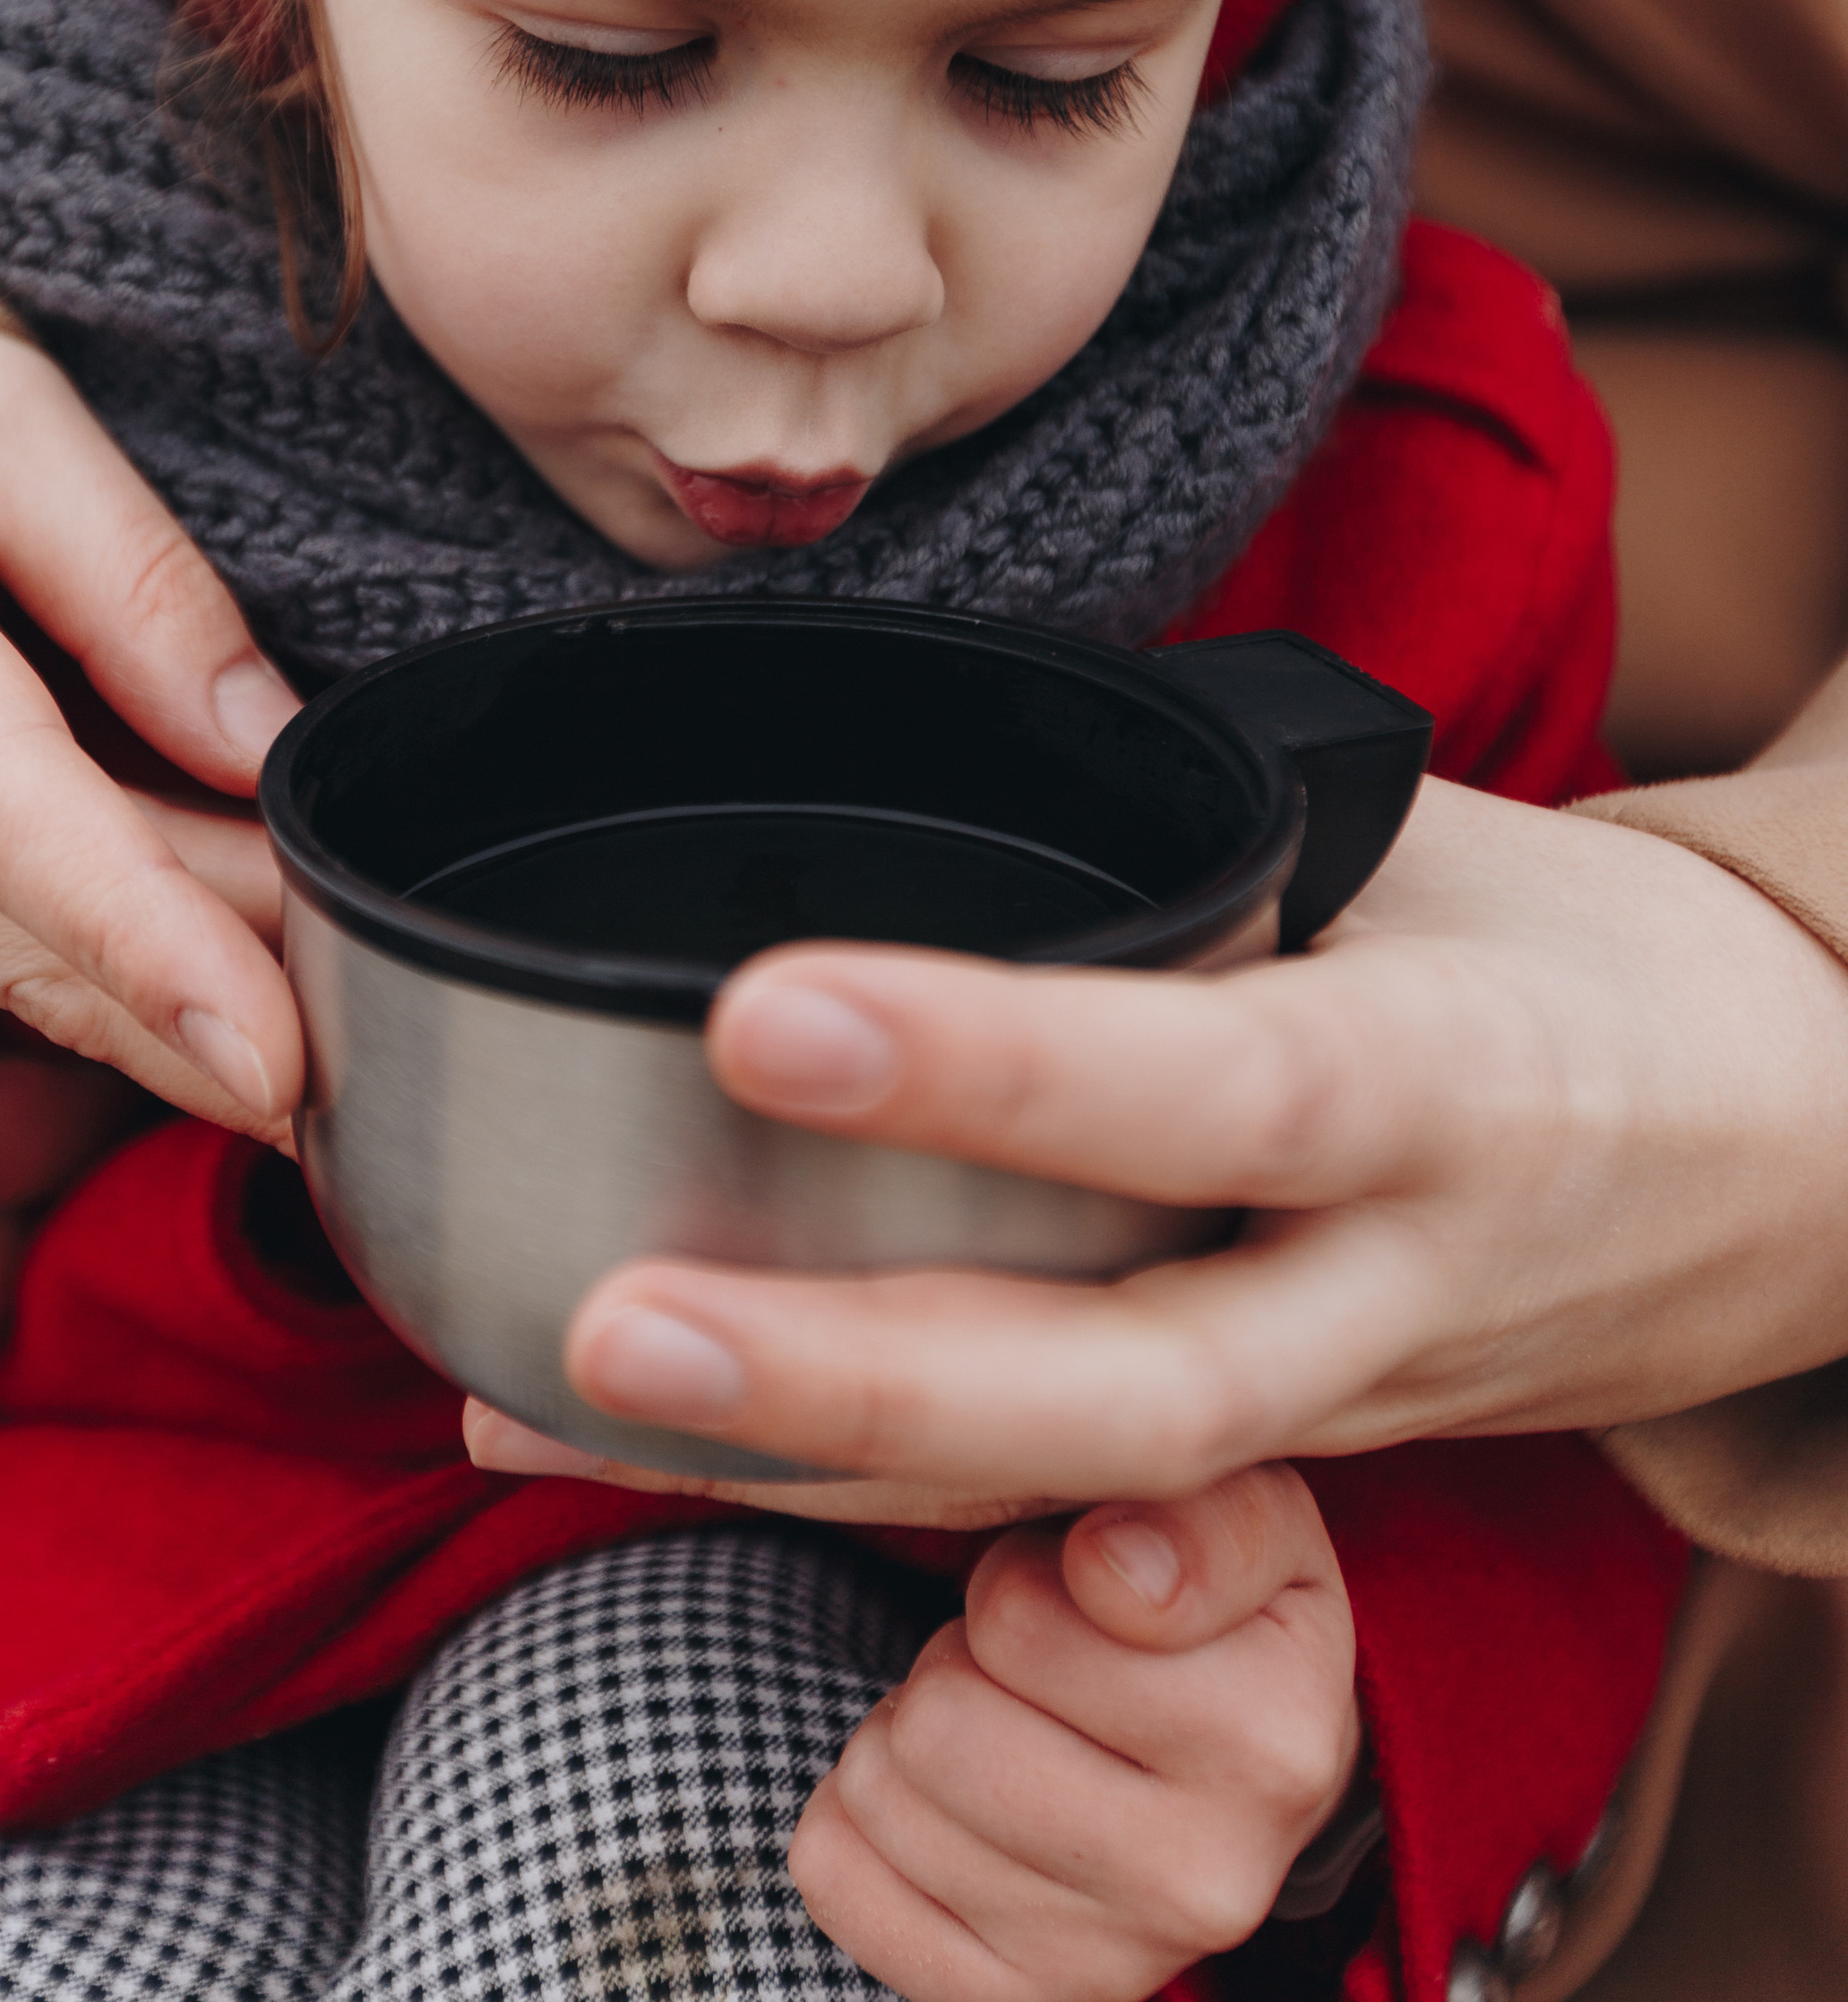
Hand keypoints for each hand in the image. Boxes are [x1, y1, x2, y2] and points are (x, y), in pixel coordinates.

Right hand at [0, 319, 305, 1133]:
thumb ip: (131, 573)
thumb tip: (266, 742)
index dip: (142, 935)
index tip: (271, 1044)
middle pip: (7, 926)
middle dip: (203, 1006)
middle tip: (385, 1028)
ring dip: (165, 999)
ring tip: (338, 1005)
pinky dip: (98, 954)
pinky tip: (225, 959)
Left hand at [475, 775, 1847, 1514]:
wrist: (1799, 1168)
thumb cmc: (1586, 967)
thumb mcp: (1424, 860)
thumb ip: (1200, 860)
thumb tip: (923, 765)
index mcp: (1441, 1080)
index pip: (1211, 1086)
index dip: (995, 1063)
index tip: (770, 1008)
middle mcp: (1387, 1278)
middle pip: (1127, 1382)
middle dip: (861, 1376)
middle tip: (611, 1325)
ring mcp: (1339, 1405)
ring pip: (1069, 1482)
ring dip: (802, 1464)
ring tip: (542, 1405)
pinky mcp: (1285, 1466)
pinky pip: (1060, 1499)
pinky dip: (850, 1481)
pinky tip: (640, 1443)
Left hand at [793, 1468, 1361, 2001]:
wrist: (1235, 1755)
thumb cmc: (1209, 1597)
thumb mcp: (1241, 1509)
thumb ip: (1200, 1513)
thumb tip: (1110, 1573)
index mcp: (1275, 1741)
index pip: (1018, 1617)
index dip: (1018, 1575)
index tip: (1075, 1586)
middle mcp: (1208, 1880)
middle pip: (941, 1715)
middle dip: (958, 1655)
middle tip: (1023, 1661)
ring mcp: (1109, 1963)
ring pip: (881, 1791)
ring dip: (907, 1726)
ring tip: (996, 1722)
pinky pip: (835, 1875)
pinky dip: (856, 1812)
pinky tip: (946, 1799)